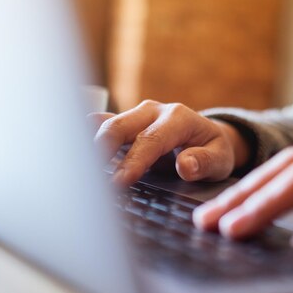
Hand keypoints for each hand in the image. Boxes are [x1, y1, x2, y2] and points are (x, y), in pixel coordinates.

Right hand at [89, 100, 249, 184]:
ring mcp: (136, 115)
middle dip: (101, 149)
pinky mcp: (125, 123)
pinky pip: (99, 125)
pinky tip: (71, 154)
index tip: (118, 182)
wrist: (208, 138)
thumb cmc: (214, 150)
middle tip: (89, 177)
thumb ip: (205, 162)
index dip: (133, 161)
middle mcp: (153, 111)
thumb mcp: (221, 159)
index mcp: (178, 118)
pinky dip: (85, 137)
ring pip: (104, 124)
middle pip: (119, 126)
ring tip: (75, 168)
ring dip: (89, 144)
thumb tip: (184, 166)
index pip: (150, 140)